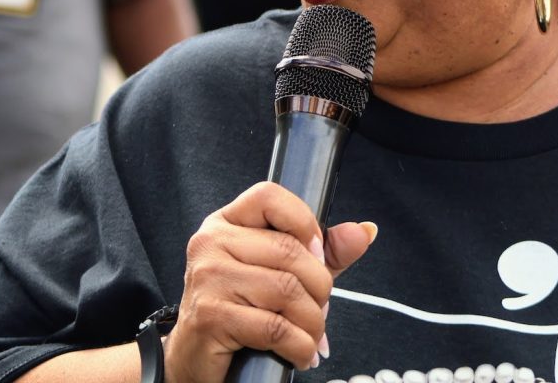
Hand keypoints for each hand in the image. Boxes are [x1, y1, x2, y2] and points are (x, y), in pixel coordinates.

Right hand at [164, 182, 374, 382]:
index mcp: (225, 223)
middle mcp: (210, 243)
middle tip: (320, 311)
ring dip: (313, 322)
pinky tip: (301, 354)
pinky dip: (300, 346)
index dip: (304, 223)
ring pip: (286, 290)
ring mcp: (208, 278)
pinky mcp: (210, 316)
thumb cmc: (239, 313)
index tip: (317, 255)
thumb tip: (364, 231)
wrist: (193, 361)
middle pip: (288, 250)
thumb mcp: (283, 274)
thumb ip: (323, 252)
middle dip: (319, 288)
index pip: (269, 196)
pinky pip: (275, 327)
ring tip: (312, 337)